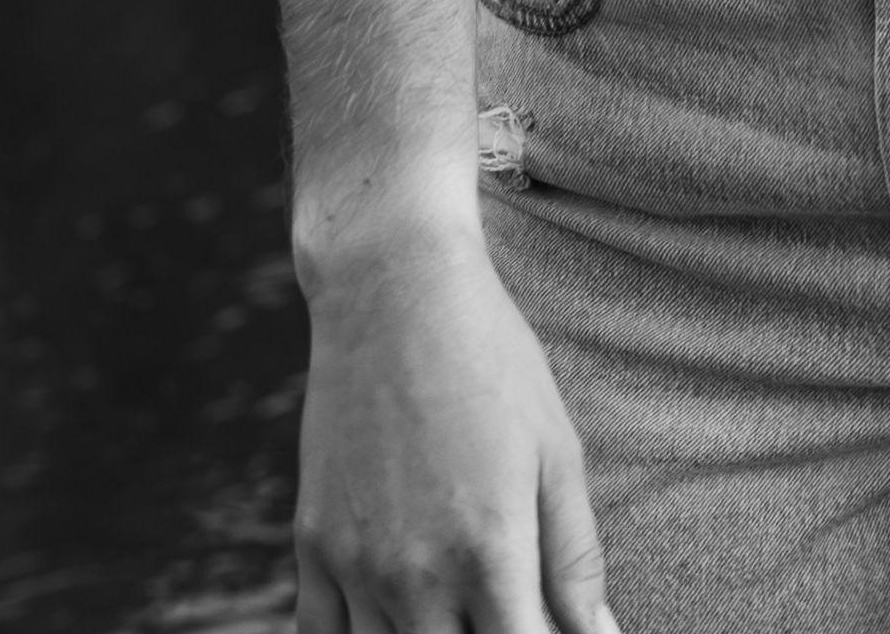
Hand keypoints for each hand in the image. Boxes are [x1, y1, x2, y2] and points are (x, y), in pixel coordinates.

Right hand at [293, 210, 613, 633]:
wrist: (394, 290)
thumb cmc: (492, 362)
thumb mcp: (556, 450)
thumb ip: (576, 559)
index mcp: (490, 550)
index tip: (547, 629)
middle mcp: (417, 574)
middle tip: (503, 606)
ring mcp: (356, 565)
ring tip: (456, 606)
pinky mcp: (312, 547)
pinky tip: (396, 618)